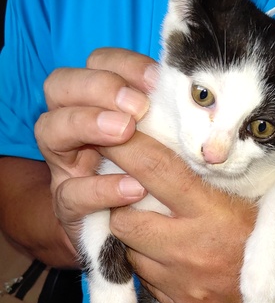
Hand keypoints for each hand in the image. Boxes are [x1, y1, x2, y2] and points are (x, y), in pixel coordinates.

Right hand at [34, 48, 155, 250]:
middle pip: (58, 86)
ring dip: (88, 123)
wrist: (141, 238)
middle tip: (137, 108)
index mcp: (97, 103)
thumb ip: (170, 116)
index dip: (122, 65)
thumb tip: (196, 93)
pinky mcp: (67, 208)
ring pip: (49, 130)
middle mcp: (71, 128)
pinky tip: (134, 188)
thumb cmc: (158, 178)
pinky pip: (71, 193)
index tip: (156, 81)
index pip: (95, 64)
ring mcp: (64, 167)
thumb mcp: (165, 142)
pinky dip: (103, 187)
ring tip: (125, 132)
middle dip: (98, 88)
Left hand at [106, 133, 259, 302]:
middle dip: (123, 204)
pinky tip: (179, 258)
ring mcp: (188, 289)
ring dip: (139, 239)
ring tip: (163, 227)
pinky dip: (156, 268)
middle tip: (136, 192)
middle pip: (124, 221)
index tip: (112, 135)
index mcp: (214, 214)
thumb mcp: (274, 184)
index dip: (127, 150)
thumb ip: (222, 171)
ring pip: (132, 256)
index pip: (153, 172)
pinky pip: (151, 286)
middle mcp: (193, 253)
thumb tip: (174, 147)